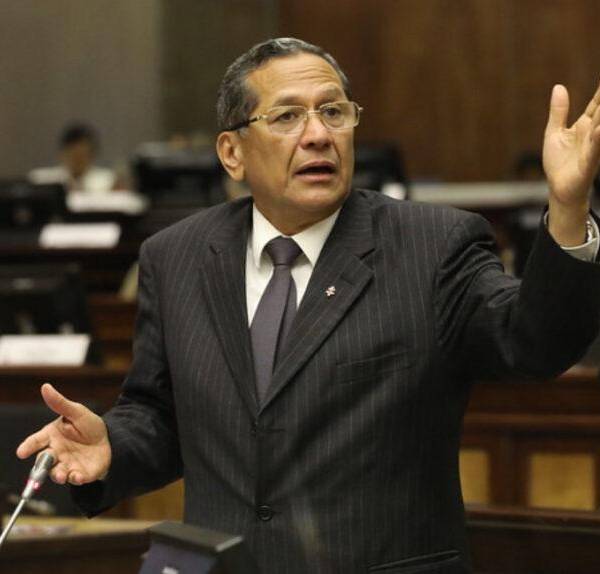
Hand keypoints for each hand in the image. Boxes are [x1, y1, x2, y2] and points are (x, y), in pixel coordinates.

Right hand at [16, 383, 111, 484]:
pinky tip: (79, 476)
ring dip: (58, 475)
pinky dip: (76, 479)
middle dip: (41, 465)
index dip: (28, 446)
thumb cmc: (89, 425)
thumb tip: (45, 387)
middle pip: (43, 461)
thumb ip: (60, 403)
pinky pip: (76, 479)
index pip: (36, 441)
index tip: (22, 452)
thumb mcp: (77, 412)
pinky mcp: (80, 474)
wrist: (111, 439)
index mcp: (52, 436)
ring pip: (57, 473)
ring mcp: (67, 464)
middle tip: (45, 463)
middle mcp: (56, 453)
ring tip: (62, 474)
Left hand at [544, 83, 599, 244]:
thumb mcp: (554, 133)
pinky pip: (595, 148)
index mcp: (585, 125)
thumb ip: (559, 111)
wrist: (559, 188)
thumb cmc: (558, 162)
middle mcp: (593, 133)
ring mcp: (593, 146)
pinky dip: (598, 138)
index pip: (597, 102)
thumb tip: (559, 87)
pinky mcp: (589, 161)